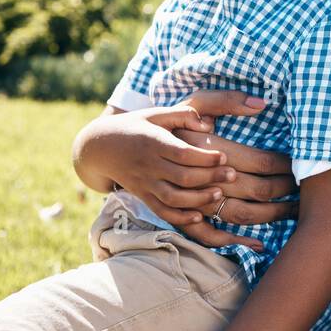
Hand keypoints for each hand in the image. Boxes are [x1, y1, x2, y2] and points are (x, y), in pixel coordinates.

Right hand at [73, 89, 290, 250]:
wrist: (98, 147)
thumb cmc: (135, 125)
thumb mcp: (155, 113)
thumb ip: (182, 115)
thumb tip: (208, 124)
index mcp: (153, 142)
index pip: (182, 153)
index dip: (205, 157)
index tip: (224, 156)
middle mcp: (148, 165)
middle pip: (182, 176)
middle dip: (209, 177)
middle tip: (232, 175)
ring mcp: (145, 183)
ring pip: (173, 198)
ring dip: (198, 199)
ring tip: (219, 194)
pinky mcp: (142, 196)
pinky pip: (161, 211)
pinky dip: (179, 216)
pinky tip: (198, 216)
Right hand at [167, 90, 297, 245]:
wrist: (105, 146)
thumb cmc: (152, 119)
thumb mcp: (186, 102)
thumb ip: (223, 102)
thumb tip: (261, 104)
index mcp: (178, 142)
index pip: (232, 159)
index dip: (263, 164)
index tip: (286, 164)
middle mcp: (170, 172)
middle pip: (229, 188)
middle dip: (269, 190)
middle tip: (296, 187)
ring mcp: (165, 195)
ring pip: (215, 212)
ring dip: (249, 214)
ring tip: (281, 212)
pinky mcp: (164, 211)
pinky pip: (194, 231)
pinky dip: (220, 238)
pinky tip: (247, 241)